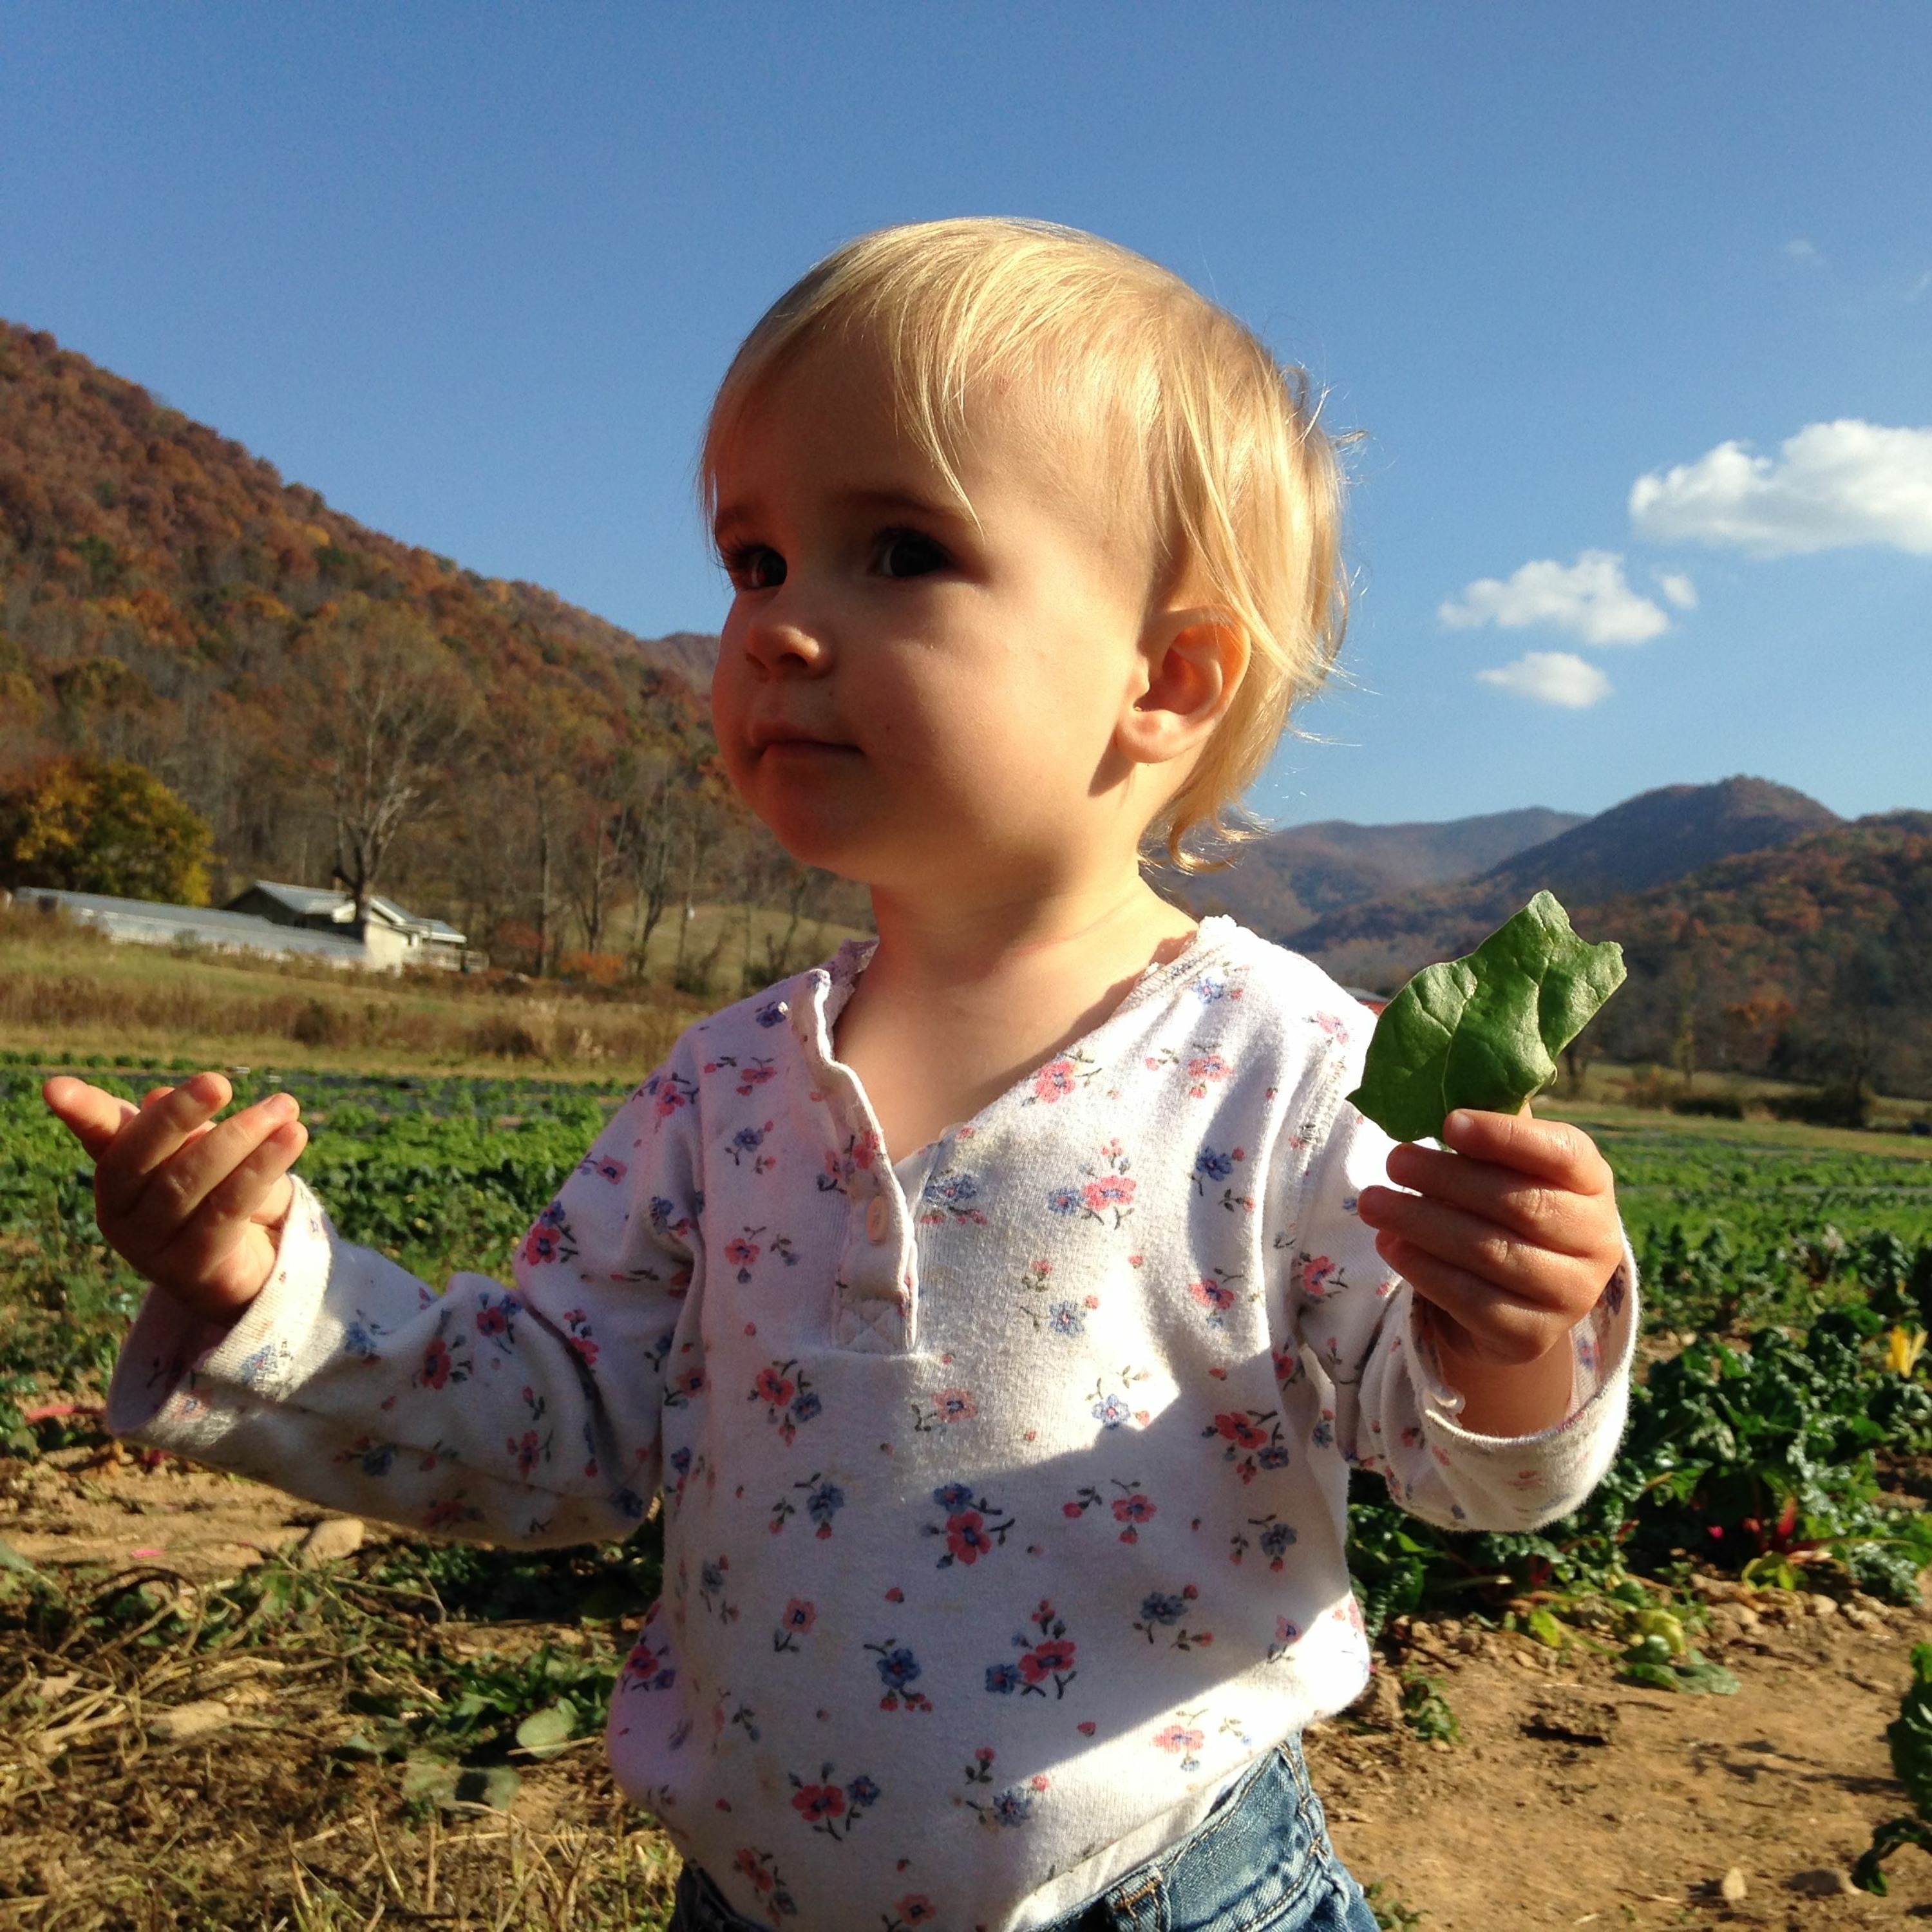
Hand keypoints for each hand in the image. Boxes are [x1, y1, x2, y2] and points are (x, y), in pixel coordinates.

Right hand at [42, 1072, 308, 1322]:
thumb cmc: (218, 1193)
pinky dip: (261, 1168)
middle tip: (219, 1082)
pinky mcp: (192, 1268)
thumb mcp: (201, 1152)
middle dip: (179, 1115)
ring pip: (190, 1181)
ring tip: (284, 1108)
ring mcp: (151, 1246)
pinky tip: (293, 1137)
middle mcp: (120, 1212)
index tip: (55, 1087)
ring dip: (241, 1138)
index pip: (99, 1136)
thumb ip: (179, 1127)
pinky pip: (227, 1209)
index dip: (80, 1111)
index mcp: (118, 1173)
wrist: (248, 1266)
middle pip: (142, 1157)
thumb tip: (157, 1095)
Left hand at [1354, 1107, 1621, 1435]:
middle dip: (1447, 1180)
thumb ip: (1486, 1122)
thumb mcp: (1505, 1162)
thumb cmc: (1505, 1205)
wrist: (1523, 1300)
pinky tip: (1391, 1243)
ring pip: (1491, 1253)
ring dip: (1422, 1223)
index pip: (1560, 1153)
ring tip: (1373, 1201)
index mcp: (1592, 1181)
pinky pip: (1473, 1300)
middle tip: (1393, 1159)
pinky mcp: (1533, 1335)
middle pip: (1518, 1204)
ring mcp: (1570, 1294)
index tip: (1450, 1122)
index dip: (1506, 1137)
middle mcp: (1596, 1239)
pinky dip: (1425, 1270)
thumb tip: (1432, 1058)